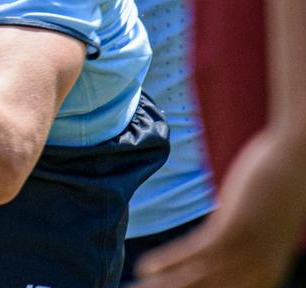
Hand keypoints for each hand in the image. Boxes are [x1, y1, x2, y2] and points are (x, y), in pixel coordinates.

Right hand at [134, 129, 305, 287]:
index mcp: (264, 278)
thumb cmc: (278, 192)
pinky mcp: (233, 230)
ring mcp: (245, 253)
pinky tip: (145, 266)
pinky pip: (194, 253)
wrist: (296, 161)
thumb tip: (219, 257)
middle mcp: (256, 274)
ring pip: (195, 282)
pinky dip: (168, 262)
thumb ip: (243, 250)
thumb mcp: (263, 232)